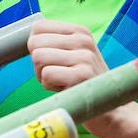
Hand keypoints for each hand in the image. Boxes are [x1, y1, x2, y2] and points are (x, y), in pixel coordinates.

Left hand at [27, 19, 123, 134]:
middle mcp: (83, 39)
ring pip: (38, 57)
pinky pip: (46, 75)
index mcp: (79, 31)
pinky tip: (66, 90)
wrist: (111, 111)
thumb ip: (52, 44)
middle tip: (58, 75)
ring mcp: (84, 56)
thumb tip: (27, 37)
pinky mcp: (82, 74)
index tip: (52, 61)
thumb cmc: (83, 83)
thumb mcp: (72, 55)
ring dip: (43, 76)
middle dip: (38, 63)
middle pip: (34, 43)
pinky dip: (50, 87)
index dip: (36, 47)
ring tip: (62, 82)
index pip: (38, 27)